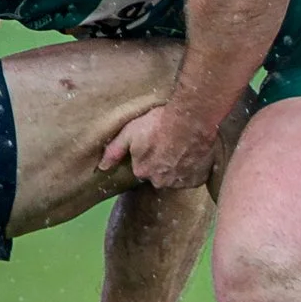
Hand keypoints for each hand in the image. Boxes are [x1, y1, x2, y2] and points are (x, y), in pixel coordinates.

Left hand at [100, 105, 216, 190]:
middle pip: (159, 174)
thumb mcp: (130, 131)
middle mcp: (161, 181)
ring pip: (176, 176)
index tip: (154, 141)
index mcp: (143, 171)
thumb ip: (114, 150)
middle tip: (168, 143)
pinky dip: (193, 168)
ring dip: (178, 165)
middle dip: (162, 162)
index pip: (142, 167)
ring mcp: (181, 181)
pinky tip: (193, 153)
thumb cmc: (159, 122)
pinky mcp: (198, 178)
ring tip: (182, 146)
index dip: (148, 154)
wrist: (192, 119)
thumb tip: (102, 167)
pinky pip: (193, 176)